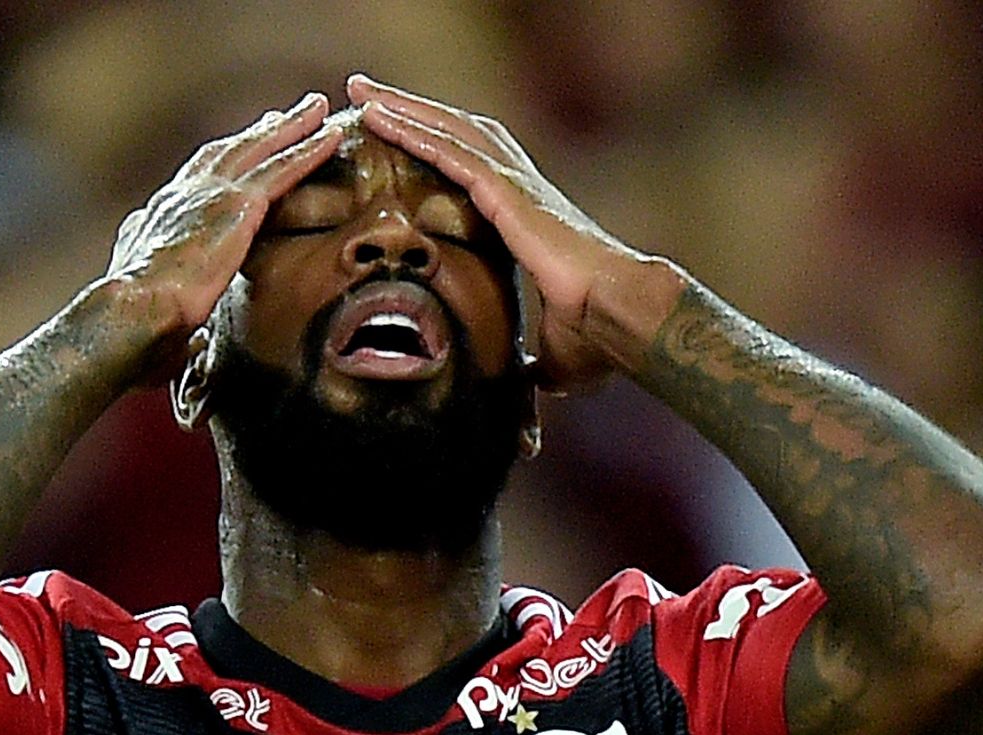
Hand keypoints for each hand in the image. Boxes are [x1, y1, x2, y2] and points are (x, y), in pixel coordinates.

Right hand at [102, 92, 343, 372]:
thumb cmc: (136, 325)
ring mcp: (209, 195)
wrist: (131, 312)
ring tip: (317, 107)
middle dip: (258, 131)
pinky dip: (308, 150)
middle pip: (228, 151)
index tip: (240, 150)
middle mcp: (183, 195)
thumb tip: (174, 315)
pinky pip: (282, 169)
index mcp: (160, 217)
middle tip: (286, 114)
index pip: (196, 182)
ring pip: (258, 148)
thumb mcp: (144, 300)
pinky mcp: (236, 206)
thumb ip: (163, 296)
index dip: (222, 163)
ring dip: (290, 126)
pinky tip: (331, 136)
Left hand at [348, 74, 684, 390]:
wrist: (620, 316)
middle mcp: (519, 190)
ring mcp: (514, 186)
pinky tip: (379, 117)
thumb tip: (527, 394)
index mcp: (525, 220)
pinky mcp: (507, 192)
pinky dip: (413, 130)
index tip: (404, 139)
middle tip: (366, 96)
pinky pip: (449, 152)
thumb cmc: (597, 333)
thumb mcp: (552, 351)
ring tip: (361, 92)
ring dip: (401, 108)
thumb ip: (533, 362)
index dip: (437, 150)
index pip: (472, 171)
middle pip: (456, 135)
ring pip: (448, 131)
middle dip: (411, 111)